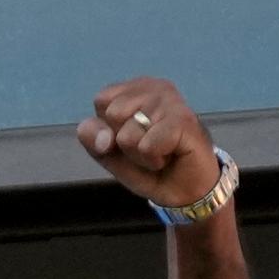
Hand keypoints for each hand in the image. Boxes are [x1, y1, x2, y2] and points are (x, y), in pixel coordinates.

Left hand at [74, 75, 223, 214]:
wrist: (185, 190)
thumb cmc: (149, 166)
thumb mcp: (110, 154)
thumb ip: (93, 138)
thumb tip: (103, 137)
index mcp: (135, 88)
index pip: (101, 102)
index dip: (110, 130)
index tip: (133, 139)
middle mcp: (154, 87)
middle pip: (112, 115)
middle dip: (125, 143)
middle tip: (149, 148)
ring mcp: (170, 101)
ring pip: (127, 135)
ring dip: (140, 155)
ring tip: (160, 152)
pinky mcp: (183, 120)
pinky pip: (146, 146)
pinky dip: (153, 160)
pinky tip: (170, 155)